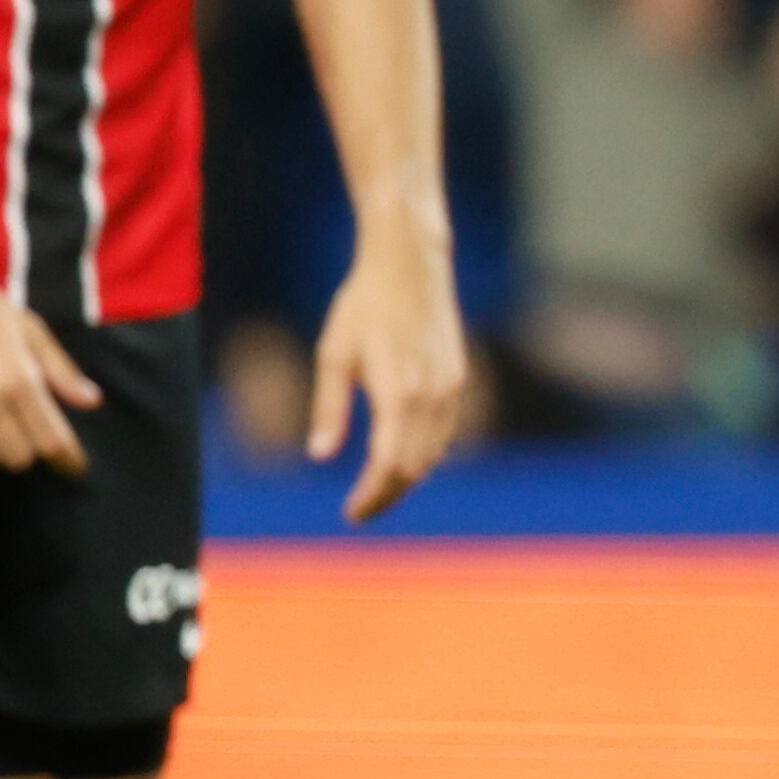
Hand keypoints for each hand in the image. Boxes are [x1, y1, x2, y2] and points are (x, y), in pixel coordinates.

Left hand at [307, 226, 471, 523]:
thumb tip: (319, 455)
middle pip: (413, 468)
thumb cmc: (364, 305)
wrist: (410, 264)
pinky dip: (425, 454)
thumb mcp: (334, 354)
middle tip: (360, 509)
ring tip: (377, 488)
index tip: (351, 514)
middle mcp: (431, 396)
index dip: (370, 496)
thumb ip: (329, 408)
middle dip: (387, 495)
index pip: (387, 466)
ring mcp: (451, 388)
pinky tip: (402, 456)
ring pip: (433, 454)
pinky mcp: (458, 378)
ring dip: (406, 477)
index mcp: (397, 393)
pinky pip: (445, 433)